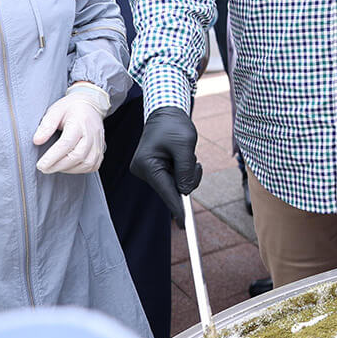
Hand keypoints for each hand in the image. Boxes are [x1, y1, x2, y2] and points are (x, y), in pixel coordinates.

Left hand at [34, 83, 108, 173]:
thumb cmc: (71, 108)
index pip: (67, 143)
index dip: (53, 156)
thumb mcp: (55, 110)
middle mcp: (92, 134)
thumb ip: (46, 125)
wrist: (91, 106)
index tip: (40, 164)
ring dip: (68, 169)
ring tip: (54, 166)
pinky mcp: (101, 151)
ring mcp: (98, 143)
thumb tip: (37, 141)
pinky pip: (92, 166)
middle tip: (43, 168)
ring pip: (86, 164)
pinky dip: (79, 170)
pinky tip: (68, 166)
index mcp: (80, 122)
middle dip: (58, 166)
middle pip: (77, 156)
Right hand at [131, 106, 201, 226]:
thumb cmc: (174, 126)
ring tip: (185, 154)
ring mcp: (147, 171)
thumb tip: (185, 192)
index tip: (185, 224)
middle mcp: (143, 170)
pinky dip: (182, 172)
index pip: (166, 191)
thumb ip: (185, 170)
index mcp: (147, 164)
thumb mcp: (185, 145)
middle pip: (171, 189)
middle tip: (193, 161)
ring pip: (174, 185)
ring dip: (185, 173)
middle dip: (186, 179)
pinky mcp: (153, 170)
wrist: (165, 113)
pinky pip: (173, 179)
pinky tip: (181, 157)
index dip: (178, 208)